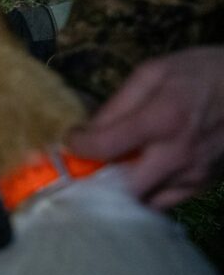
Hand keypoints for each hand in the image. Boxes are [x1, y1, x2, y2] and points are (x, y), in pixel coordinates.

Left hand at [67, 46, 223, 208]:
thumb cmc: (199, 73)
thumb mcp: (153, 73)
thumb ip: (118, 103)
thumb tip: (88, 130)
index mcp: (163, 119)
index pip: (106, 145)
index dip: (78, 146)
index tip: (70, 140)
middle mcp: (178, 154)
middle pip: (122, 187)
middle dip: (96, 182)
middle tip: (82, 169)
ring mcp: (194, 175)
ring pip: (143, 200)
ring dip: (118, 191)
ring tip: (105, 173)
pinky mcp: (203, 186)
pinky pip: (163, 201)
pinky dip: (143, 194)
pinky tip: (135, 177)